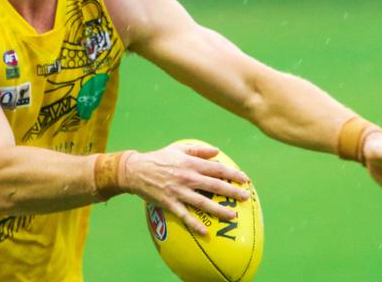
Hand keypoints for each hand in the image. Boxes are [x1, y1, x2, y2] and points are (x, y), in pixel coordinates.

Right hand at [120, 141, 250, 235]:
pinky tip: (205, 232)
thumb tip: (216, 151)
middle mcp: (187, 177)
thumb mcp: (177, 149)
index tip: (244, 179)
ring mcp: (178, 191)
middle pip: (214, 185)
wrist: (135, 170)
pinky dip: (194, 224)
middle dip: (232, 191)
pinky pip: (184, 215)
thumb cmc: (158, 158)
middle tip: (245, 197)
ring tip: (233, 216)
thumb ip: (198, 150)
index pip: (216, 168)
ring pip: (203, 202)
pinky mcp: (169, 203)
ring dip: (219, 210)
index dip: (232, 174)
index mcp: (190, 164)